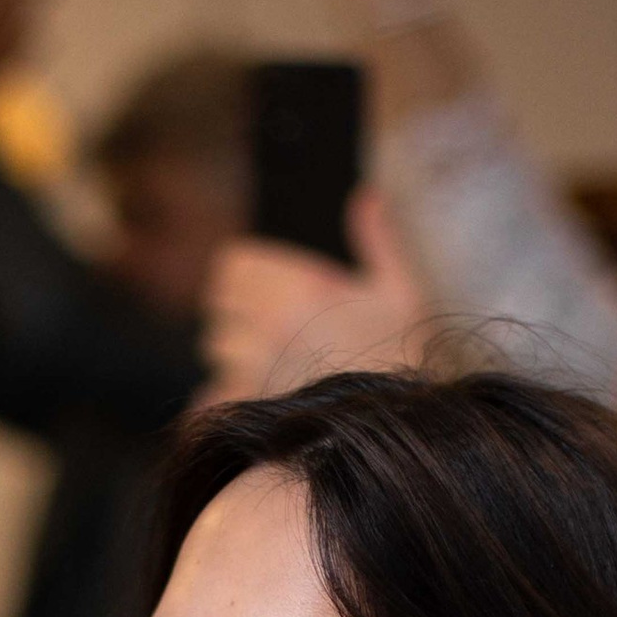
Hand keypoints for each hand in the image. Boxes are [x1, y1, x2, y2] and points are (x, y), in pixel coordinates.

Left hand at [202, 189, 428, 400]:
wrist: (401, 420)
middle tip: (263, 324)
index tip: (260, 286)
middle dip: (236, 311)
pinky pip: (212, 394)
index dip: (243, 273)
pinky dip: (221, 394)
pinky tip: (249, 394)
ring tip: (263, 360)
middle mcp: (269, 326)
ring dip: (232, 352)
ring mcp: (256, 369)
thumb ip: (378, 241)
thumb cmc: (404, 355)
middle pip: (219, 305)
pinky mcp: (252, 409)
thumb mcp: (401, 291)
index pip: (233, 265)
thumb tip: (367, 196)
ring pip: (217, 350)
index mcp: (299, 288)